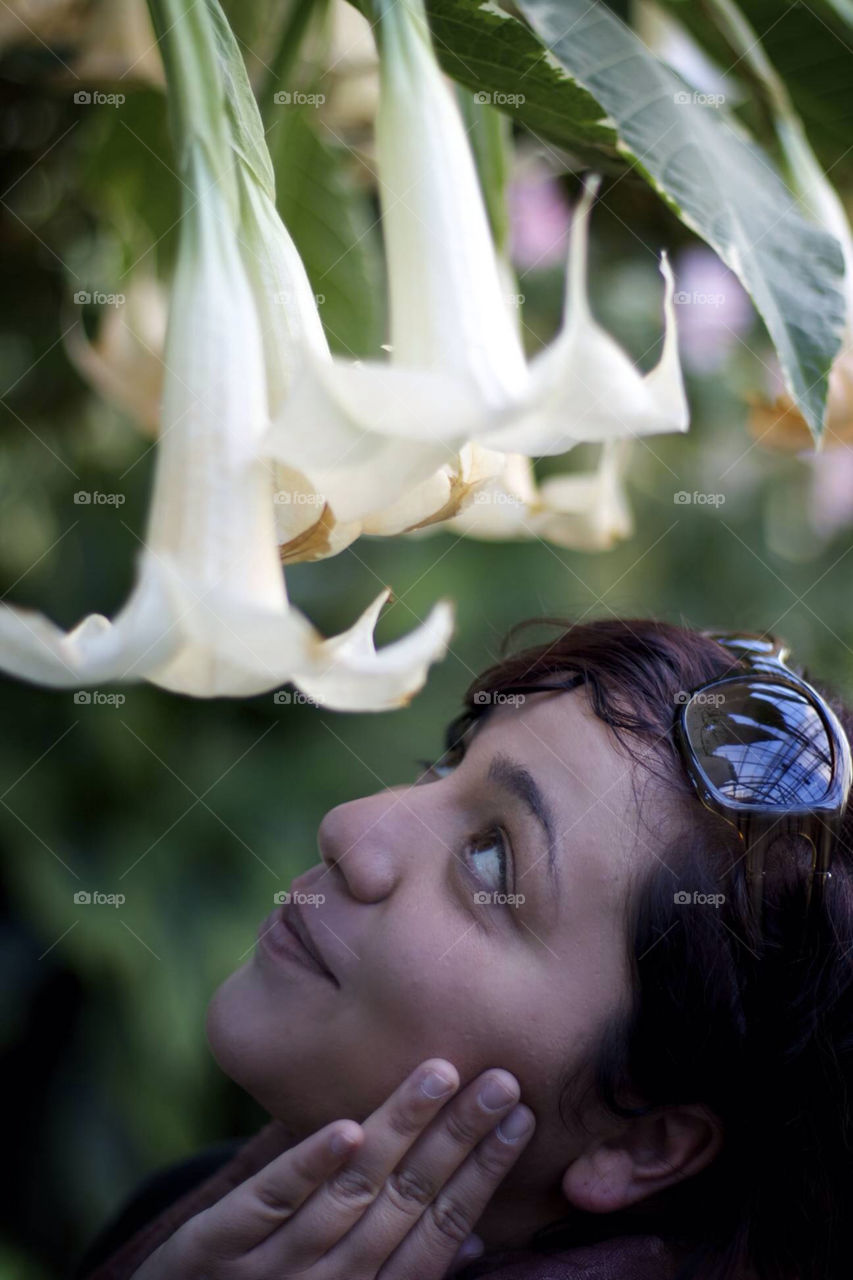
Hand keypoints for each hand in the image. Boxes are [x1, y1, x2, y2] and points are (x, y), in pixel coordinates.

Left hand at [131, 1058, 533, 1278]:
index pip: (440, 1230)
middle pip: (406, 1201)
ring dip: (399, 1130)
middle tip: (501, 1079)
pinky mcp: (213, 1249)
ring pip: (349, 1192)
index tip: (520, 1118)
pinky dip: (307, 1166)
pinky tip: (345, 1127)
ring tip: (441, 1073)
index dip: (483, 1175)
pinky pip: (266, 1204)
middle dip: (459, 1138)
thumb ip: (405, 1269)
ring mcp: (270, 1269)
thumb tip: (476, 1239)